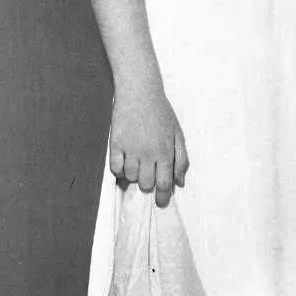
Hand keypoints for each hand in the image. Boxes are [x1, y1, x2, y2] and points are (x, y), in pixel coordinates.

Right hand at [109, 88, 188, 208]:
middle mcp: (148, 153)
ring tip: (137, 162)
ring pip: (130, 177)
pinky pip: (115, 168)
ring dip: (134, 175)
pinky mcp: (115, 143)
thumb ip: (180, 159)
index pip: (165, 184)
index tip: (161, 203)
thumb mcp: (177, 134)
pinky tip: (124, 161)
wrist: (139, 92)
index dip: (163, 197)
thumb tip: (180, 182)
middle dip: (148, 184)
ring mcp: (130, 149)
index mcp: (165, 151)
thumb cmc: (161, 113)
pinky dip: (119, 169)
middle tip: (148, 174)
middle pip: (145, 184)